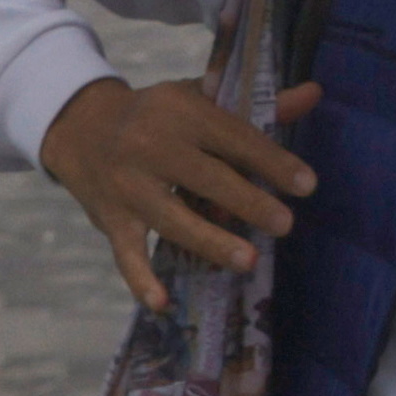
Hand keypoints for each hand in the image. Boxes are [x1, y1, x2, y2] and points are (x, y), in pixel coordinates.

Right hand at [40, 75, 322, 307]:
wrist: (80, 126)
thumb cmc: (157, 114)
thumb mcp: (200, 96)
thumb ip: (256, 103)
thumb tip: (314, 93)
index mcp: (181, 111)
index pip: (233, 137)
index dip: (271, 161)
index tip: (307, 185)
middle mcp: (150, 146)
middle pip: (206, 178)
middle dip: (248, 203)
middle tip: (286, 225)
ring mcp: (128, 186)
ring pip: (173, 219)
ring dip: (211, 242)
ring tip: (249, 261)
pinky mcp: (110, 219)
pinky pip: (126, 254)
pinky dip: (140, 280)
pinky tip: (162, 302)